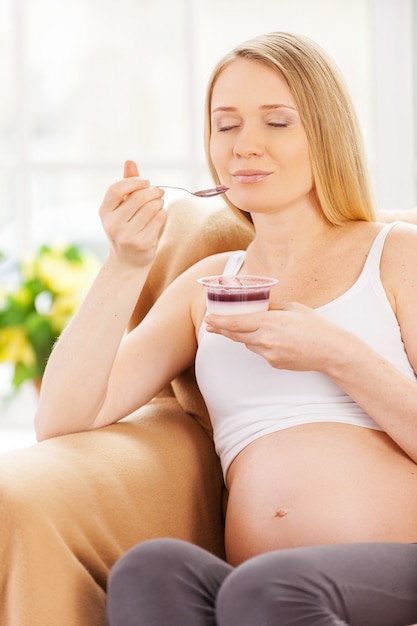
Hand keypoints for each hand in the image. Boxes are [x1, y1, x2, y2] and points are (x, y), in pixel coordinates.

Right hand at [99, 160, 166, 267]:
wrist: (128, 260)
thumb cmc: (126, 227)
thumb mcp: (122, 207)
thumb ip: (127, 185)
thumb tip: (130, 161)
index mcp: (104, 212)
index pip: (116, 189)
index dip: (133, 182)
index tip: (146, 182)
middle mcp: (112, 224)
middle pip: (137, 198)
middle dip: (152, 192)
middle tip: (159, 191)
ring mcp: (126, 236)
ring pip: (150, 208)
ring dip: (159, 202)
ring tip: (159, 203)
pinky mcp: (141, 243)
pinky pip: (158, 220)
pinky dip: (162, 214)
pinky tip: (160, 215)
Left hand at [205, 302, 346, 372]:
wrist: (331, 350)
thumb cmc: (315, 325)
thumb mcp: (292, 307)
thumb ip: (271, 307)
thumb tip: (257, 305)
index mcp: (269, 321)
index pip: (235, 322)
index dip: (219, 321)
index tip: (209, 318)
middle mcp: (265, 339)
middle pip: (235, 335)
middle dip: (221, 329)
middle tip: (211, 324)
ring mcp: (268, 354)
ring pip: (247, 343)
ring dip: (242, 336)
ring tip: (238, 329)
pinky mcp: (273, 363)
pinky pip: (260, 351)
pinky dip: (259, 344)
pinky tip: (269, 339)